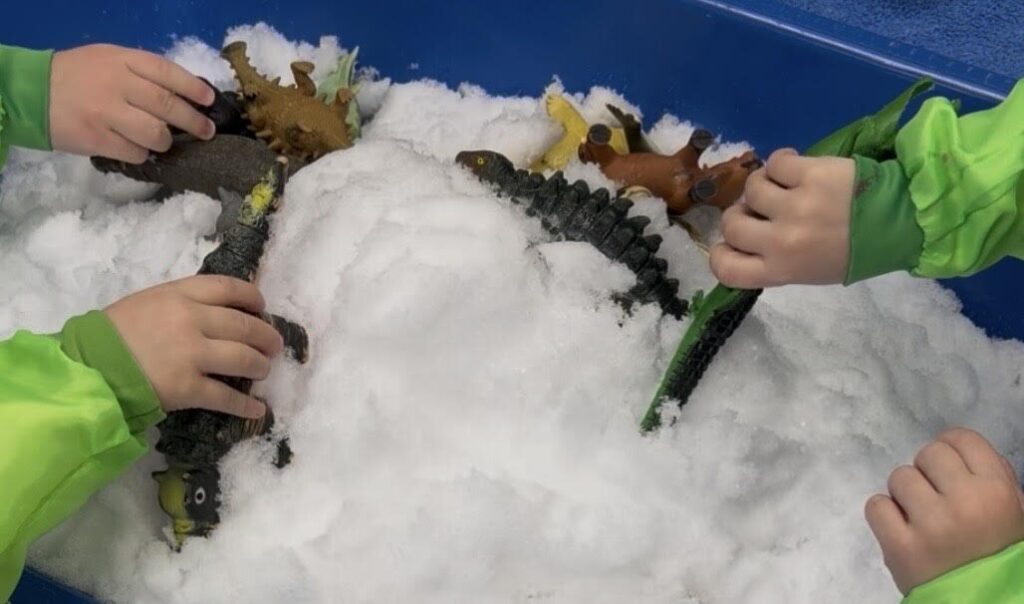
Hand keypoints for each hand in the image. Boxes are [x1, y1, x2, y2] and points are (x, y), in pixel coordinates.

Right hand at [49, 44, 215, 163]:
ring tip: (165, 141)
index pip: (168, 72)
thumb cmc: (77, 76)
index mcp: (122, 61)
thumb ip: (141, 72)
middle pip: (168, 106)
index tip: (209, 100)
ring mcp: (108, 113)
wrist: (31, 93)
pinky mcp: (99, 140)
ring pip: (156, 133)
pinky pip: (136, 153)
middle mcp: (118, 85)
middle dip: (193, 121)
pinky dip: (142, 153)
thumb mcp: (108, 60)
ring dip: (166, 141)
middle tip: (207, 131)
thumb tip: (182, 93)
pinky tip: (138, 148)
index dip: (193, 88)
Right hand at [104, 275, 284, 418]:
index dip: (253, 298)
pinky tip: (258, 410)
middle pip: (246, 325)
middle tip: (273, 346)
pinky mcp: (188, 388)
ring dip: (261, 367)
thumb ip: (181, 302)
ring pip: (244, 359)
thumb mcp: (146, 302)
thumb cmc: (111, 335)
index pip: (229, 288)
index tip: (262, 308)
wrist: (87, 368)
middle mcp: (191, 320)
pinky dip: (247, 406)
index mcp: (179, 295)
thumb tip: (218, 312)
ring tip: (263, 371)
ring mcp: (192, 354)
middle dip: (266, 337)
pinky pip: (227, 397)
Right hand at [709, 149, 854, 287]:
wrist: (901, 220)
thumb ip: (774, 260)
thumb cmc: (854, 251)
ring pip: (751, 188)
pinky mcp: (810, 174)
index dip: (723, 252)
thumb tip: (744, 235)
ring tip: (787, 187)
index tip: (736, 243)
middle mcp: (782, 240)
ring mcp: (796, 205)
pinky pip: (775, 162)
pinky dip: (782, 163)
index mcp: (782, 270)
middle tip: (766, 210)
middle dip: (744, 214)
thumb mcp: (810, 271)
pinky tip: (797, 169)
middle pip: (731, 223)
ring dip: (765, 186)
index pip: (726, 268)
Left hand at [865, 428, 1023, 593]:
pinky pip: (876, 505)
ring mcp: (929, 525)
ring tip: (921, 518)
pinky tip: (901, 530)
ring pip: (899, 477)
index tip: (946, 467)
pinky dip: (884, 515)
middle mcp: (964, 503)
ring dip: (905, 495)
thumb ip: (991, 478)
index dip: (950, 448)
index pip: (961, 439)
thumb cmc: (998, 556)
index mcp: (997, 492)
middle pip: (927, 454)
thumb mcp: (1014, 514)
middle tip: (936, 498)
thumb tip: (956, 446)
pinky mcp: (899, 547)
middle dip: (928, 473)